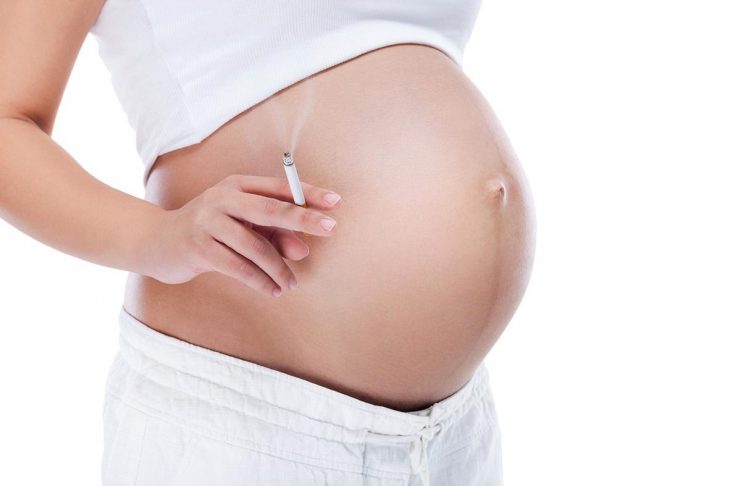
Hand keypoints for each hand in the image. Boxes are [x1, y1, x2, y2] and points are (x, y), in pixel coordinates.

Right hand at [142, 173, 342, 296]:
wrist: (157, 244)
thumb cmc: (209, 233)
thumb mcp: (242, 228)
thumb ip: (273, 236)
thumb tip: (304, 249)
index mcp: (237, 186)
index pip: (279, 188)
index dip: (309, 194)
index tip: (336, 202)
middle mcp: (222, 198)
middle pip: (270, 208)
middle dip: (303, 218)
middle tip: (331, 229)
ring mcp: (208, 221)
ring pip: (256, 245)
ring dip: (279, 268)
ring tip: (291, 284)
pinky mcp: (198, 247)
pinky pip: (239, 267)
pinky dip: (260, 280)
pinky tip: (272, 290)